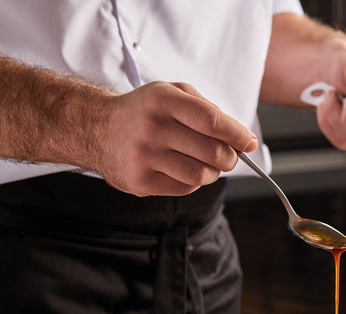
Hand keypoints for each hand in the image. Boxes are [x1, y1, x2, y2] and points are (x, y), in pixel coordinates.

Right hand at [101, 81, 257, 195]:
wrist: (95, 129)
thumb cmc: (143, 112)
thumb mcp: (171, 93)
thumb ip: (206, 108)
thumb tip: (239, 135)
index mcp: (163, 100)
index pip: (213, 121)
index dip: (238, 135)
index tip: (249, 143)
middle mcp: (152, 127)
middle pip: (212, 151)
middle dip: (230, 158)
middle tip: (230, 157)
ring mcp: (144, 156)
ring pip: (201, 174)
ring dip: (213, 173)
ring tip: (207, 164)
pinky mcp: (139, 181)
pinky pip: (184, 188)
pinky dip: (193, 182)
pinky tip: (184, 170)